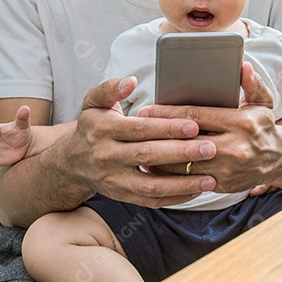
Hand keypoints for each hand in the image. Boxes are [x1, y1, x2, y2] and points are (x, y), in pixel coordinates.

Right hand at [65, 77, 218, 207]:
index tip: (194, 125)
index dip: (167, 128)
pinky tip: (196, 190)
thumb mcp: (93, 102)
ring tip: (210, 178)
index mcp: (104, 130)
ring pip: (151, 185)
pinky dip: (175, 198)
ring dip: (182, 183)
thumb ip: (109, 88)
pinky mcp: (122, 196)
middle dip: (181, 153)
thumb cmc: (93, 126)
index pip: (140, 129)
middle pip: (148, 156)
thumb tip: (129, 81)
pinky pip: (151, 200)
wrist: (71, 161)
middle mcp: (107, 156)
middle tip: (210, 149)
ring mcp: (114, 180)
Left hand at [138, 62, 281, 193]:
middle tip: (136, 128)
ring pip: (184, 164)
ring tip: (139, 146)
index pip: (197, 116)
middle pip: (186, 141)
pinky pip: (188, 180)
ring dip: (159, 156)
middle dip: (158, 134)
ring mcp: (228, 170)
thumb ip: (252, 83)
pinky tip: (154, 166)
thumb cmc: (263, 126)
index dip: (169, 113)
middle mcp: (235, 148)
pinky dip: (169, 174)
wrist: (279, 161)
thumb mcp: (263, 101)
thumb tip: (243, 65)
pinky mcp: (222, 185)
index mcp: (242, 123)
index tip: (147, 109)